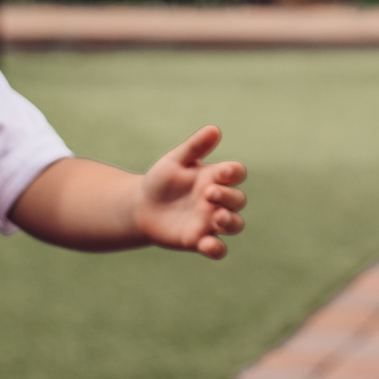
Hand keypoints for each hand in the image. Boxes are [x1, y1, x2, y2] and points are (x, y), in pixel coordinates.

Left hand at [132, 127, 247, 259]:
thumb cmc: (161, 180)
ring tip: (216, 217)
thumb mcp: (175, 161)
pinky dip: (217, 249)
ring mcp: (209, 222)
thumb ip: (195, 147)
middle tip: (208, 193)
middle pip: (238, 200)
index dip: (234, 173)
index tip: (222, 172)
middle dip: (228, 197)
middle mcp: (217, 201)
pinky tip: (207, 245)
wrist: (140, 207)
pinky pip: (218, 249)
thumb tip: (214, 129)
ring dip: (230, 222)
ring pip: (235, 224)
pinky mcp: (198, 241)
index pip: (236, 173)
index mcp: (214, 178)